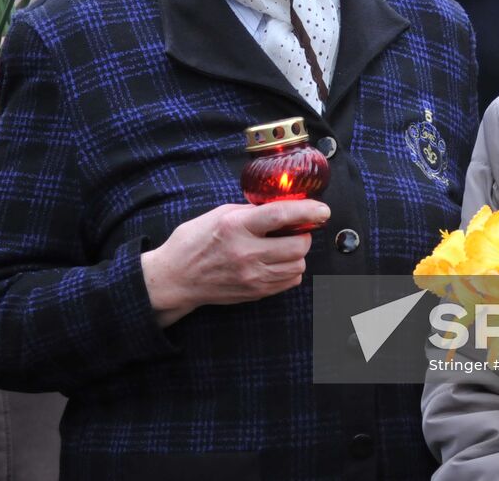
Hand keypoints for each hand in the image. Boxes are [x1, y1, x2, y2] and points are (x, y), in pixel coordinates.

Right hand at [141, 201, 329, 326]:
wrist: (177, 278)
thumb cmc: (194, 241)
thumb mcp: (219, 214)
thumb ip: (251, 211)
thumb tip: (281, 206)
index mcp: (236, 227)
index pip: (281, 215)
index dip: (307, 210)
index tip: (322, 209)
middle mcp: (246, 253)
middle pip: (297, 245)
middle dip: (304, 234)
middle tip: (297, 228)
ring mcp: (252, 276)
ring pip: (297, 265)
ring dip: (298, 253)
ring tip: (284, 245)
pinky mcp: (255, 292)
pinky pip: (289, 282)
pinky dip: (290, 270)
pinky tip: (277, 261)